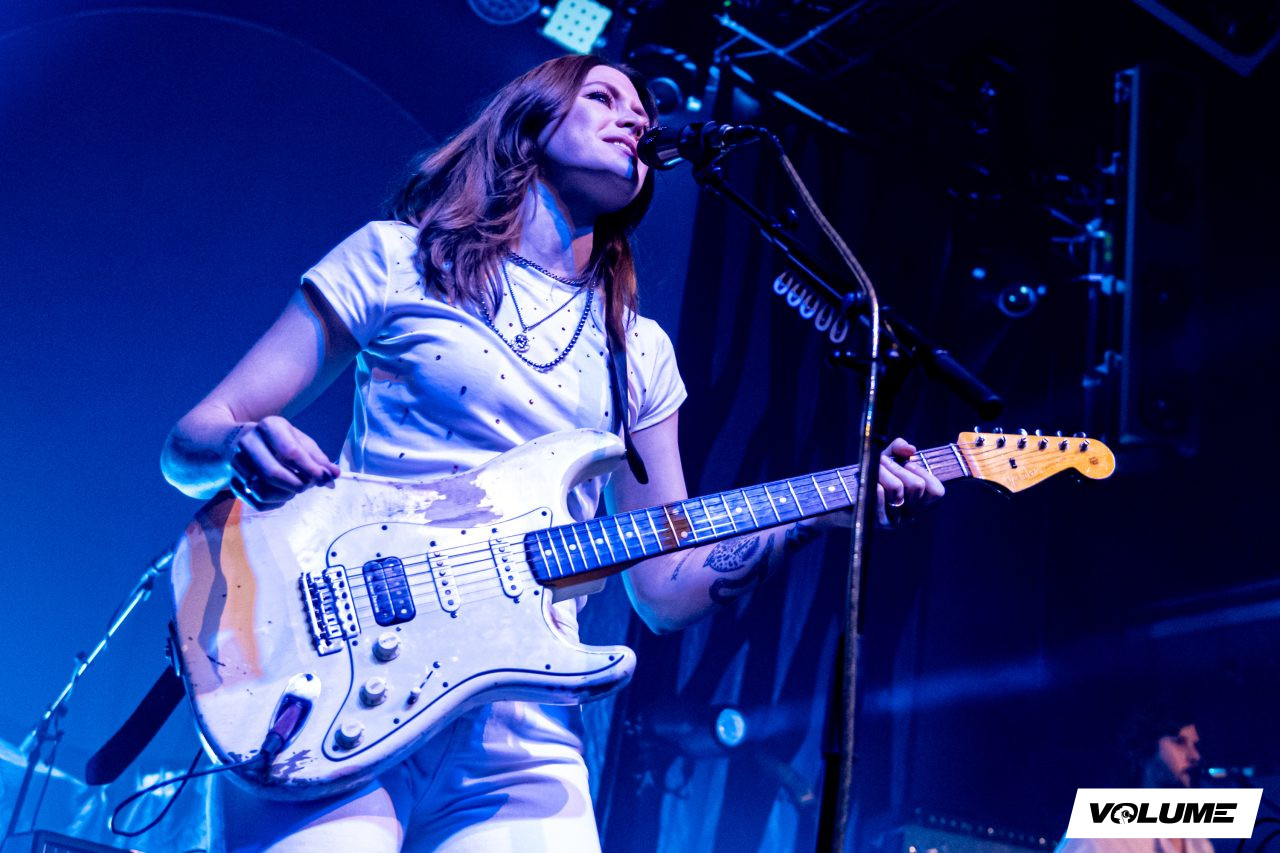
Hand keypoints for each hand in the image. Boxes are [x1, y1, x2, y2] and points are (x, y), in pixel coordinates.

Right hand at [226, 416, 340, 509]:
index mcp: (269, 427)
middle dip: (297, 484)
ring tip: (295, 488)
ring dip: (286, 495)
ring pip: (262, 490)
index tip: (324, 478)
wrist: (234, 440)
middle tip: (309, 485)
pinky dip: (275, 503)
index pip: (290, 452)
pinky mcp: (232, 482)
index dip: (310, 469)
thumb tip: (335, 474)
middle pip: (273, 473)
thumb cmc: (276, 441)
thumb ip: (317, 457)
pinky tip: (282, 494)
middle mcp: (248, 442)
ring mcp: (236, 463)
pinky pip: (257, 502)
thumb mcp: (298, 440)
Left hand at [876, 437, 944, 525]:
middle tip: (883, 460)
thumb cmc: (872, 474)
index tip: (908, 464)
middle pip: (916, 485)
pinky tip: (871, 482)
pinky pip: (881, 498)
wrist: (848, 494)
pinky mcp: (880, 522)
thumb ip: (899, 447)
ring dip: (883, 472)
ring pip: (897, 488)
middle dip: (897, 467)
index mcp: (919, 501)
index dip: (924, 473)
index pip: (937, 492)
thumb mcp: (887, 457)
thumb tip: (911, 450)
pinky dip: (876, 485)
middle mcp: (911, 513)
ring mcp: (897, 520)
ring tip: (874, 467)